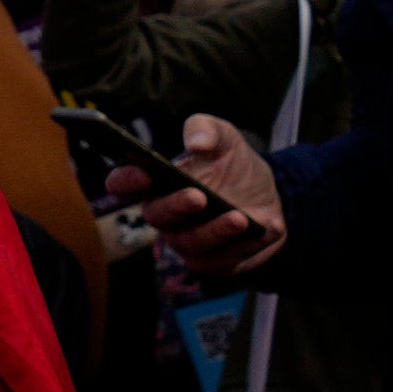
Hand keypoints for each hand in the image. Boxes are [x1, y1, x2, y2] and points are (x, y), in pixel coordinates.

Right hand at [110, 111, 283, 277]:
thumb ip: (206, 129)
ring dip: (216, 231)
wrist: (268, 196)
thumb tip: (196, 144)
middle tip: (199, 196)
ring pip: (191, 243)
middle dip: (176, 207)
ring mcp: (188, 241)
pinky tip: (268, 229)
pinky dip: (246, 245)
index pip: (124, 184)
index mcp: (159, 182)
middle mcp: (167, 215)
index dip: (126, 180)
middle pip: (156, 216)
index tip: (143, 173)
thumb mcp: (225, 138)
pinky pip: (223, 260)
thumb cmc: (233, 166)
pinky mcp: (214, 261)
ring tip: (240, 217)